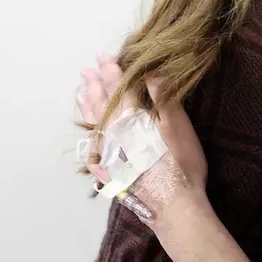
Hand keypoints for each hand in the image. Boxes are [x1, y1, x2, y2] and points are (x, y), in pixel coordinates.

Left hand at [77, 55, 207, 225]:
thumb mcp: (177, 125)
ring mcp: (108, 152)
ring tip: (81, 93)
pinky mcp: (109, 169)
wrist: (172, 205)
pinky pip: (93, 147)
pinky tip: (89, 134)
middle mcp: (112, 132)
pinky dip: (89, 134)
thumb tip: (150, 71)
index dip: (110, 70)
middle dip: (95, 84)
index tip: (103, 56)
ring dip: (88, 105)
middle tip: (87, 70)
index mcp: (129, 117)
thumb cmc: (180, 163)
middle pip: (100, 103)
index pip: (116, 87)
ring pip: (93, 123)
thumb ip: (162, 96)